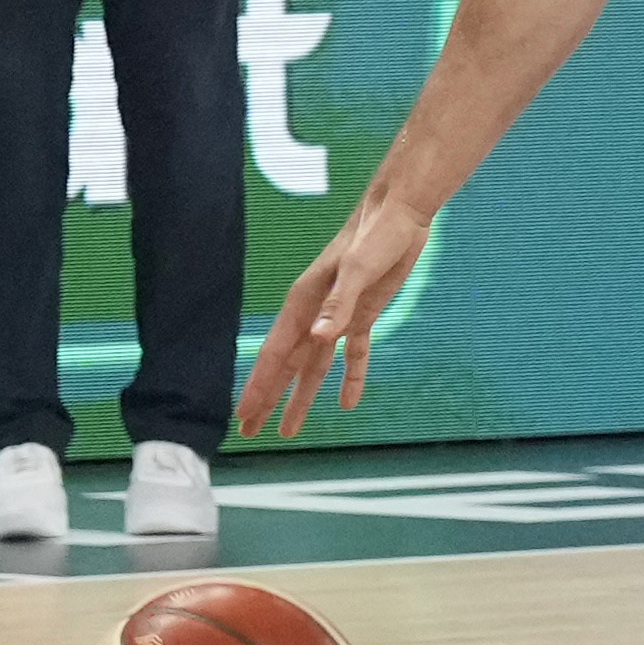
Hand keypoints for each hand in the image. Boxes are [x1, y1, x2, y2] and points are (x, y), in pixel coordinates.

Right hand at [237, 191, 432, 438]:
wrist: (399, 212)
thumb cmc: (375, 234)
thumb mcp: (359, 267)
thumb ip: (339, 303)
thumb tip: (318, 337)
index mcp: (305, 302)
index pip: (276, 354)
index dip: (260, 387)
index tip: (244, 416)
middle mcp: (315, 313)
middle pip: (287, 365)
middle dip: (269, 399)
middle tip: (250, 432)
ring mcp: (338, 315)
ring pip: (315, 365)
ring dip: (302, 396)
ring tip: (289, 429)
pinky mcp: (363, 314)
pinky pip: (353, 353)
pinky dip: (351, 377)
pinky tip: (348, 402)